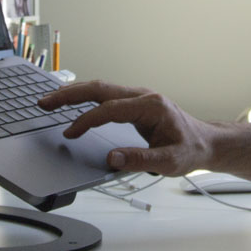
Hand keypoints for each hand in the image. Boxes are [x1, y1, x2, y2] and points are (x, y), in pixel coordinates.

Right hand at [40, 80, 214, 174]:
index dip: (87, 121)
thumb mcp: (170, 161)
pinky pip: (104, 95)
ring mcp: (137, 97)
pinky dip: (84, 97)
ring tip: (49, 101)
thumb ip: (141, 160)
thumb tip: (111, 158)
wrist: (205, 142)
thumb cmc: (190, 150)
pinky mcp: (133, 103)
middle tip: (44, 102)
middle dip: (70, 94)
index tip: (70, 133)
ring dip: (74, 93)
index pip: (111, 109)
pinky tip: (70, 102)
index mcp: (151, 106)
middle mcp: (142, 96)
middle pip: (100, 88)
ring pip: (100, 88)